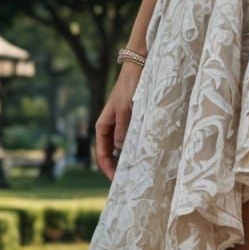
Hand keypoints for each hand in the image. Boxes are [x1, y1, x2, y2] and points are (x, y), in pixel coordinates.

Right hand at [94, 64, 140, 180]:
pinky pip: (132, 140)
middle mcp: (111, 127)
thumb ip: (124, 129)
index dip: (108, 170)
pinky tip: (146, 156)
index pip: (102, 154)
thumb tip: (120, 151)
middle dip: (118, 169)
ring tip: (138, 174)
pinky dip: (136, 149)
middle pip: (111, 154)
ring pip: (122, 148)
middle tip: (129, 183)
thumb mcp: (126, 109)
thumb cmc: (131, 86)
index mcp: (103, 125)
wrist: (139, 66)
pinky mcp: (133, 120)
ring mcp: (122, 124)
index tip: (118, 182)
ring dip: (128, 160)